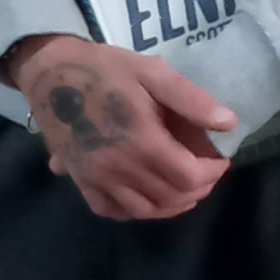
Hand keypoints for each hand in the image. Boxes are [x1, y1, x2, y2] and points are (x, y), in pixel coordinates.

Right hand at [5, 33, 235, 220]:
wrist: (50, 72)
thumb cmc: (105, 68)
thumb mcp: (152, 72)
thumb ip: (192, 100)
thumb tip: (229, 124)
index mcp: (142, 141)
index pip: (190, 177)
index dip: (213, 173)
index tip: (219, 159)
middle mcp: (120, 168)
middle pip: (171, 197)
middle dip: (198, 189)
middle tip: (207, 173)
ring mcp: (97, 178)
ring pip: (145, 210)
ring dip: (172, 205)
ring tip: (185, 189)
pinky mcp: (80, 180)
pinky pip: (111, 210)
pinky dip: (134, 211)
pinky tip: (147, 198)